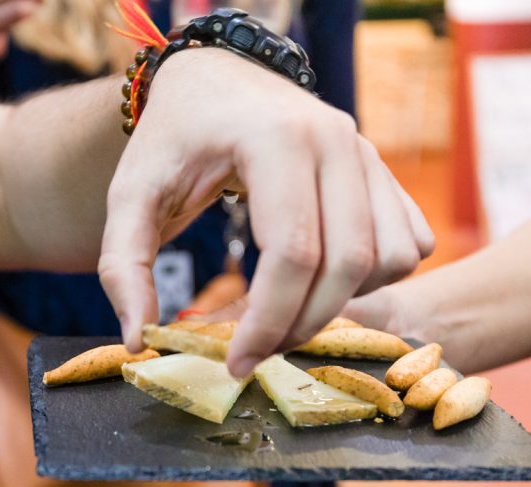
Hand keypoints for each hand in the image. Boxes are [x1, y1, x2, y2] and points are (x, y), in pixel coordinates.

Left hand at [98, 48, 433, 376]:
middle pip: (347, 264)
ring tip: (286, 311)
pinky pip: (407, 242)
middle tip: (257, 350)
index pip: (293, 254)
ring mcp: (367, 152)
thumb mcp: (129, 197)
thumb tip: (137, 341)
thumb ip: (123, 267)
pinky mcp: (383, 168)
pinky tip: (320, 280)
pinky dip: (373, 279)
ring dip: (344, 304)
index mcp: (275, 140)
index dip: (267, 323)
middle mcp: (335, 140)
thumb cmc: (172, 138)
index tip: (235, 363)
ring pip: (388, 259)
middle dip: (303, 325)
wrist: (214, 79)